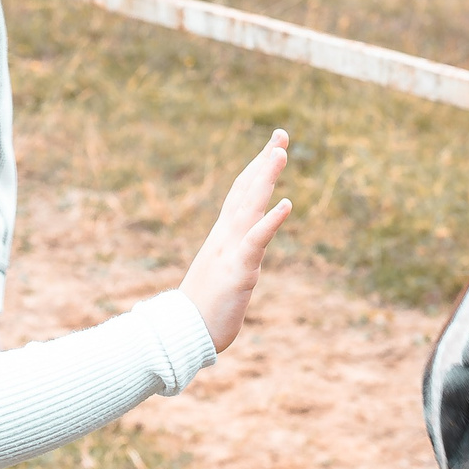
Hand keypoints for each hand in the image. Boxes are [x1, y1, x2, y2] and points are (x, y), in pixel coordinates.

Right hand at [181, 131, 292, 352]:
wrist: (181, 334)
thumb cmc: (201, 309)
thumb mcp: (220, 274)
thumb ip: (230, 258)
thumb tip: (241, 252)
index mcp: (223, 236)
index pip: (241, 194)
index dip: (257, 170)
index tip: (273, 147)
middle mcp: (226, 236)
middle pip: (246, 190)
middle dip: (264, 161)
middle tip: (281, 134)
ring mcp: (230, 250)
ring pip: (250, 206)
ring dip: (266, 178)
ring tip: (281, 152)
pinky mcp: (238, 270)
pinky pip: (256, 240)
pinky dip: (271, 220)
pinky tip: (286, 204)